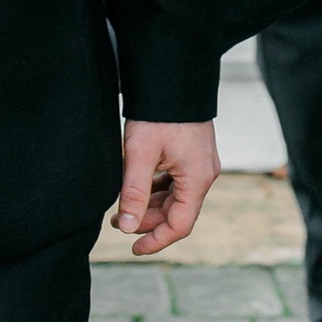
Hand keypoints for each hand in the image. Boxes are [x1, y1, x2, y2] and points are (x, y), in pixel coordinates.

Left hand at [115, 119, 219, 255]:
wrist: (172, 73)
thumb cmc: (158, 112)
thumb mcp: (141, 153)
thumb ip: (134, 192)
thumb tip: (127, 227)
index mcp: (197, 178)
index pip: (180, 225)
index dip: (156, 240)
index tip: (133, 248)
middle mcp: (204, 173)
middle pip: (177, 211)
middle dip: (148, 220)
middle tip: (118, 221)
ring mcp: (199, 161)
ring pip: (175, 195)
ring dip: (151, 203)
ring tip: (122, 206)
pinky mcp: (192, 150)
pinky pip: (175, 179)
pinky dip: (157, 187)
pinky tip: (137, 185)